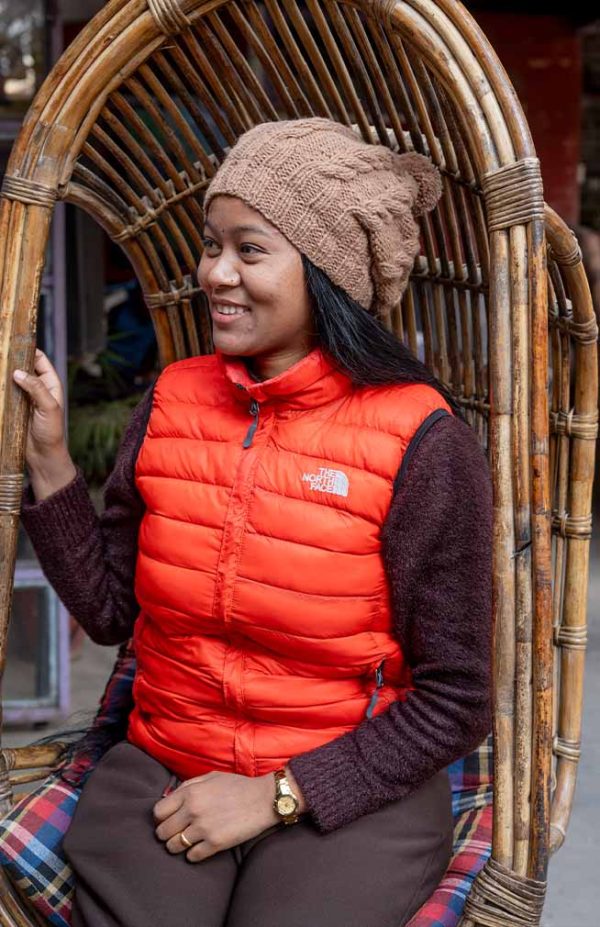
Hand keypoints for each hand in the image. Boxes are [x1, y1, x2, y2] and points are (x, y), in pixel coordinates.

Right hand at [13, 349, 75, 498]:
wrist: (42, 456)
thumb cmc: (51, 432)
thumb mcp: (48, 408)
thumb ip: (36, 388)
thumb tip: (19, 372)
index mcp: (50, 384)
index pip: (39, 359)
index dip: (28, 349)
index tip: (14, 341)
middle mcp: (36, 387)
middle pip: (22, 367)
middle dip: (11, 359)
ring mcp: (22, 397)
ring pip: (10, 379)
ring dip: (2, 373)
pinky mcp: (11, 408)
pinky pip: (3, 393)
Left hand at [153, 771, 278, 862]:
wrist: (263, 799)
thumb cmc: (237, 786)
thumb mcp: (211, 777)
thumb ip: (188, 786)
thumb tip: (168, 798)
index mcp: (190, 792)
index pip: (158, 812)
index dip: (161, 818)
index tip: (168, 820)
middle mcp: (193, 810)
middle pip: (162, 832)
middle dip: (167, 834)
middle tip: (177, 833)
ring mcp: (203, 828)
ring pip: (174, 846)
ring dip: (178, 846)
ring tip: (187, 842)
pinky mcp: (215, 843)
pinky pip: (192, 857)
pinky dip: (194, 854)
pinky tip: (201, 847)